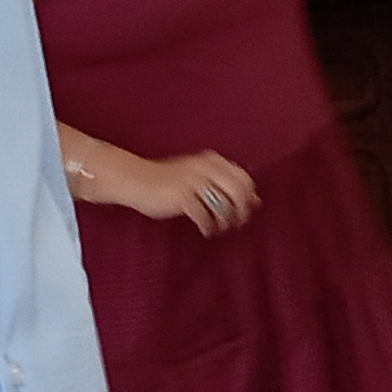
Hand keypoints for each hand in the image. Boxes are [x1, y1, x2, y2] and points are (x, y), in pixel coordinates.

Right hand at [79, 146, 258, 237]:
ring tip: (220, 228)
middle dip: (242, 210)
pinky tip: (207, 231)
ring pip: (224, 205)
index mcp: (211, 160)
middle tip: (237, 223)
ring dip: (226, 221)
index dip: (249, 196)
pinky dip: (209, 227)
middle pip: (238, 191)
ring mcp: (193, 181)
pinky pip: (205, 216)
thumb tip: (255, 200)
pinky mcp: (181, 196)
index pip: (244, 177)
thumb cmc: (167, 181)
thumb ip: (224, 184)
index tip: (247, 210)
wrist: (135, 179)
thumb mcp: (198, 176)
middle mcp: (204, 168)